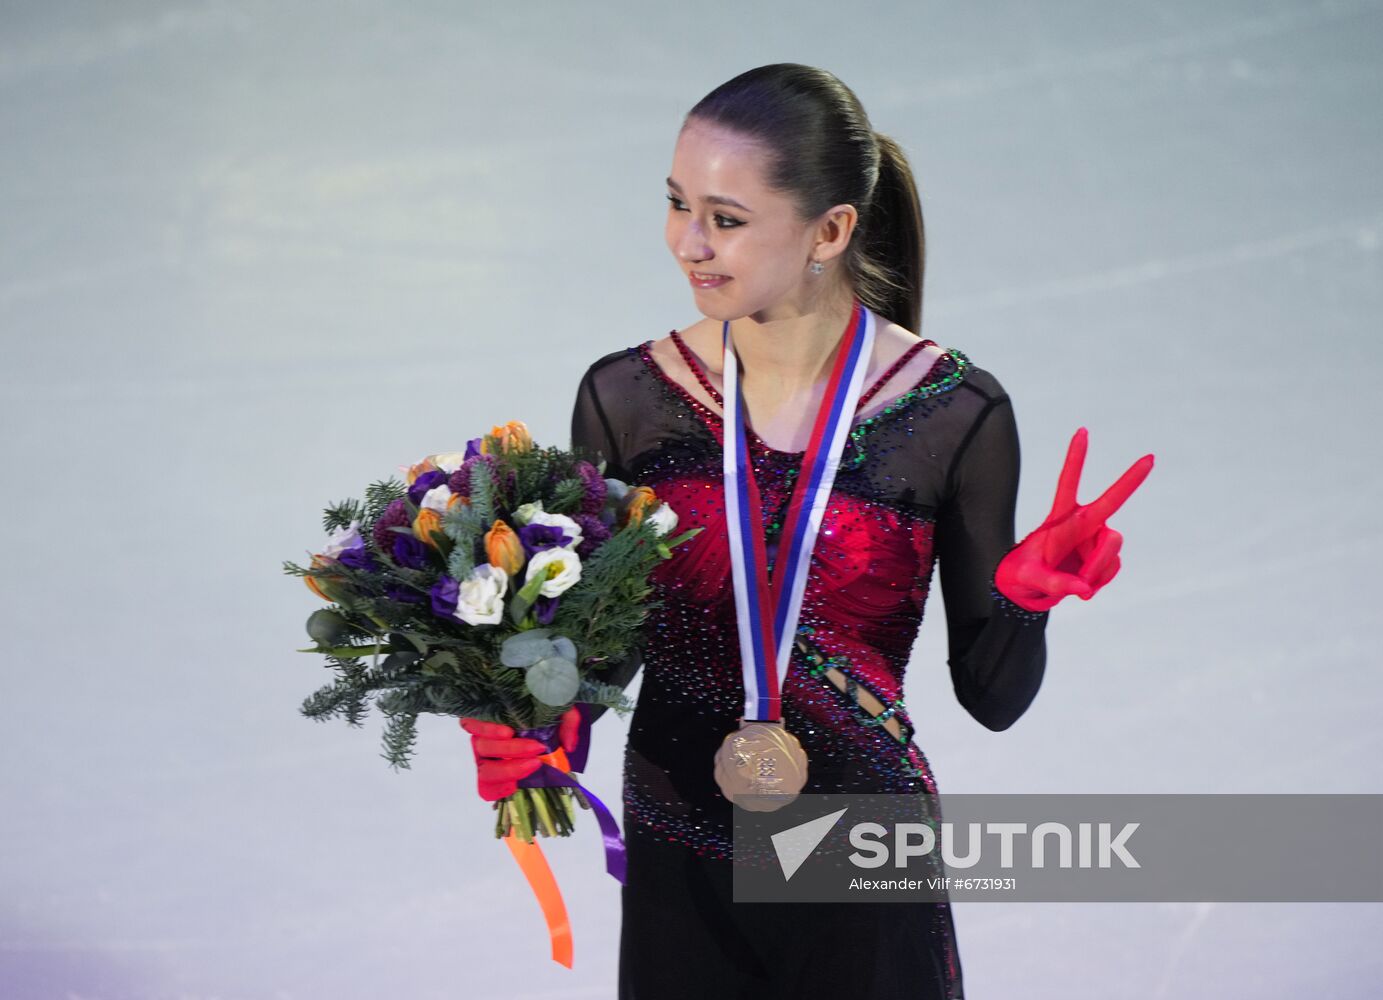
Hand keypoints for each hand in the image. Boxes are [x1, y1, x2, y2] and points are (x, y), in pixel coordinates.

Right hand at [459, 708, 582, 801]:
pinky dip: (500, 789)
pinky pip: (487, 789)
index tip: (510, 732)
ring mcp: (486, 761)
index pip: (473, 723)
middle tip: (537, 748)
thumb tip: (569, 745)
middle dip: (510, 749)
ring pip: (485, 770)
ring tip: (534, 765)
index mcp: (490, 718)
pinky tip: (518, 785)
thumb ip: (566, 720)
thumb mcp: (559, 710)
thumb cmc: (545, 716)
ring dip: (508, 770)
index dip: (488, 729)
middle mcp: (483, 739)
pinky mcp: (493, 780)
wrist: (549, 734)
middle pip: (483, 747)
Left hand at [995, 427, 1153, 612]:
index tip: (1082, 432)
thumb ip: (1053, 585)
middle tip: (1151, 458)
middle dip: (1130, 480)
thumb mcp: (1029, 580)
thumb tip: (1082, 588)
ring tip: (1076, 585)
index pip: (1068, 482)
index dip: (1075, 458)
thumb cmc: (1023, 576)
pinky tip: (1084, 588)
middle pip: (1111, 503)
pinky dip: (1099, 581)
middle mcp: (1083, 522)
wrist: (1032, 591)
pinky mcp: (1105, 556)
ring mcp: (1097, 538)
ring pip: (1112, 549)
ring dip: (1096, 571)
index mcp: (1060, 518)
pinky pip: (1112, 568)